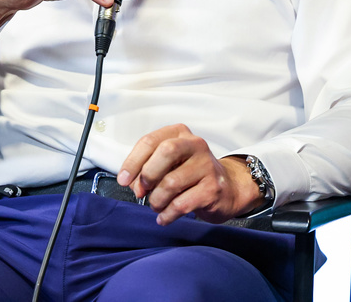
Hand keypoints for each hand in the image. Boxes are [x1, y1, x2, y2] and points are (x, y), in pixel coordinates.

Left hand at [117, 124, 261, 225]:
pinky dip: (167, 214)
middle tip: (141, 191)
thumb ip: (148, 168)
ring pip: (171, 183)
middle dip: (147, 176)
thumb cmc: (191, 175)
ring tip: (156, 205)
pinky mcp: (213, 189)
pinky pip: (182, 204)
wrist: (227, 188)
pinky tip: (164, 217)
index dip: (132, 162)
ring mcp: (207, 166)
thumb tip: (132, 183)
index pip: (150, 141)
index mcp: (179, 134)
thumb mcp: (169, 164)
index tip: (123, 179)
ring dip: (156, 200)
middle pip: (165, 152)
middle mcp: (195, 145)